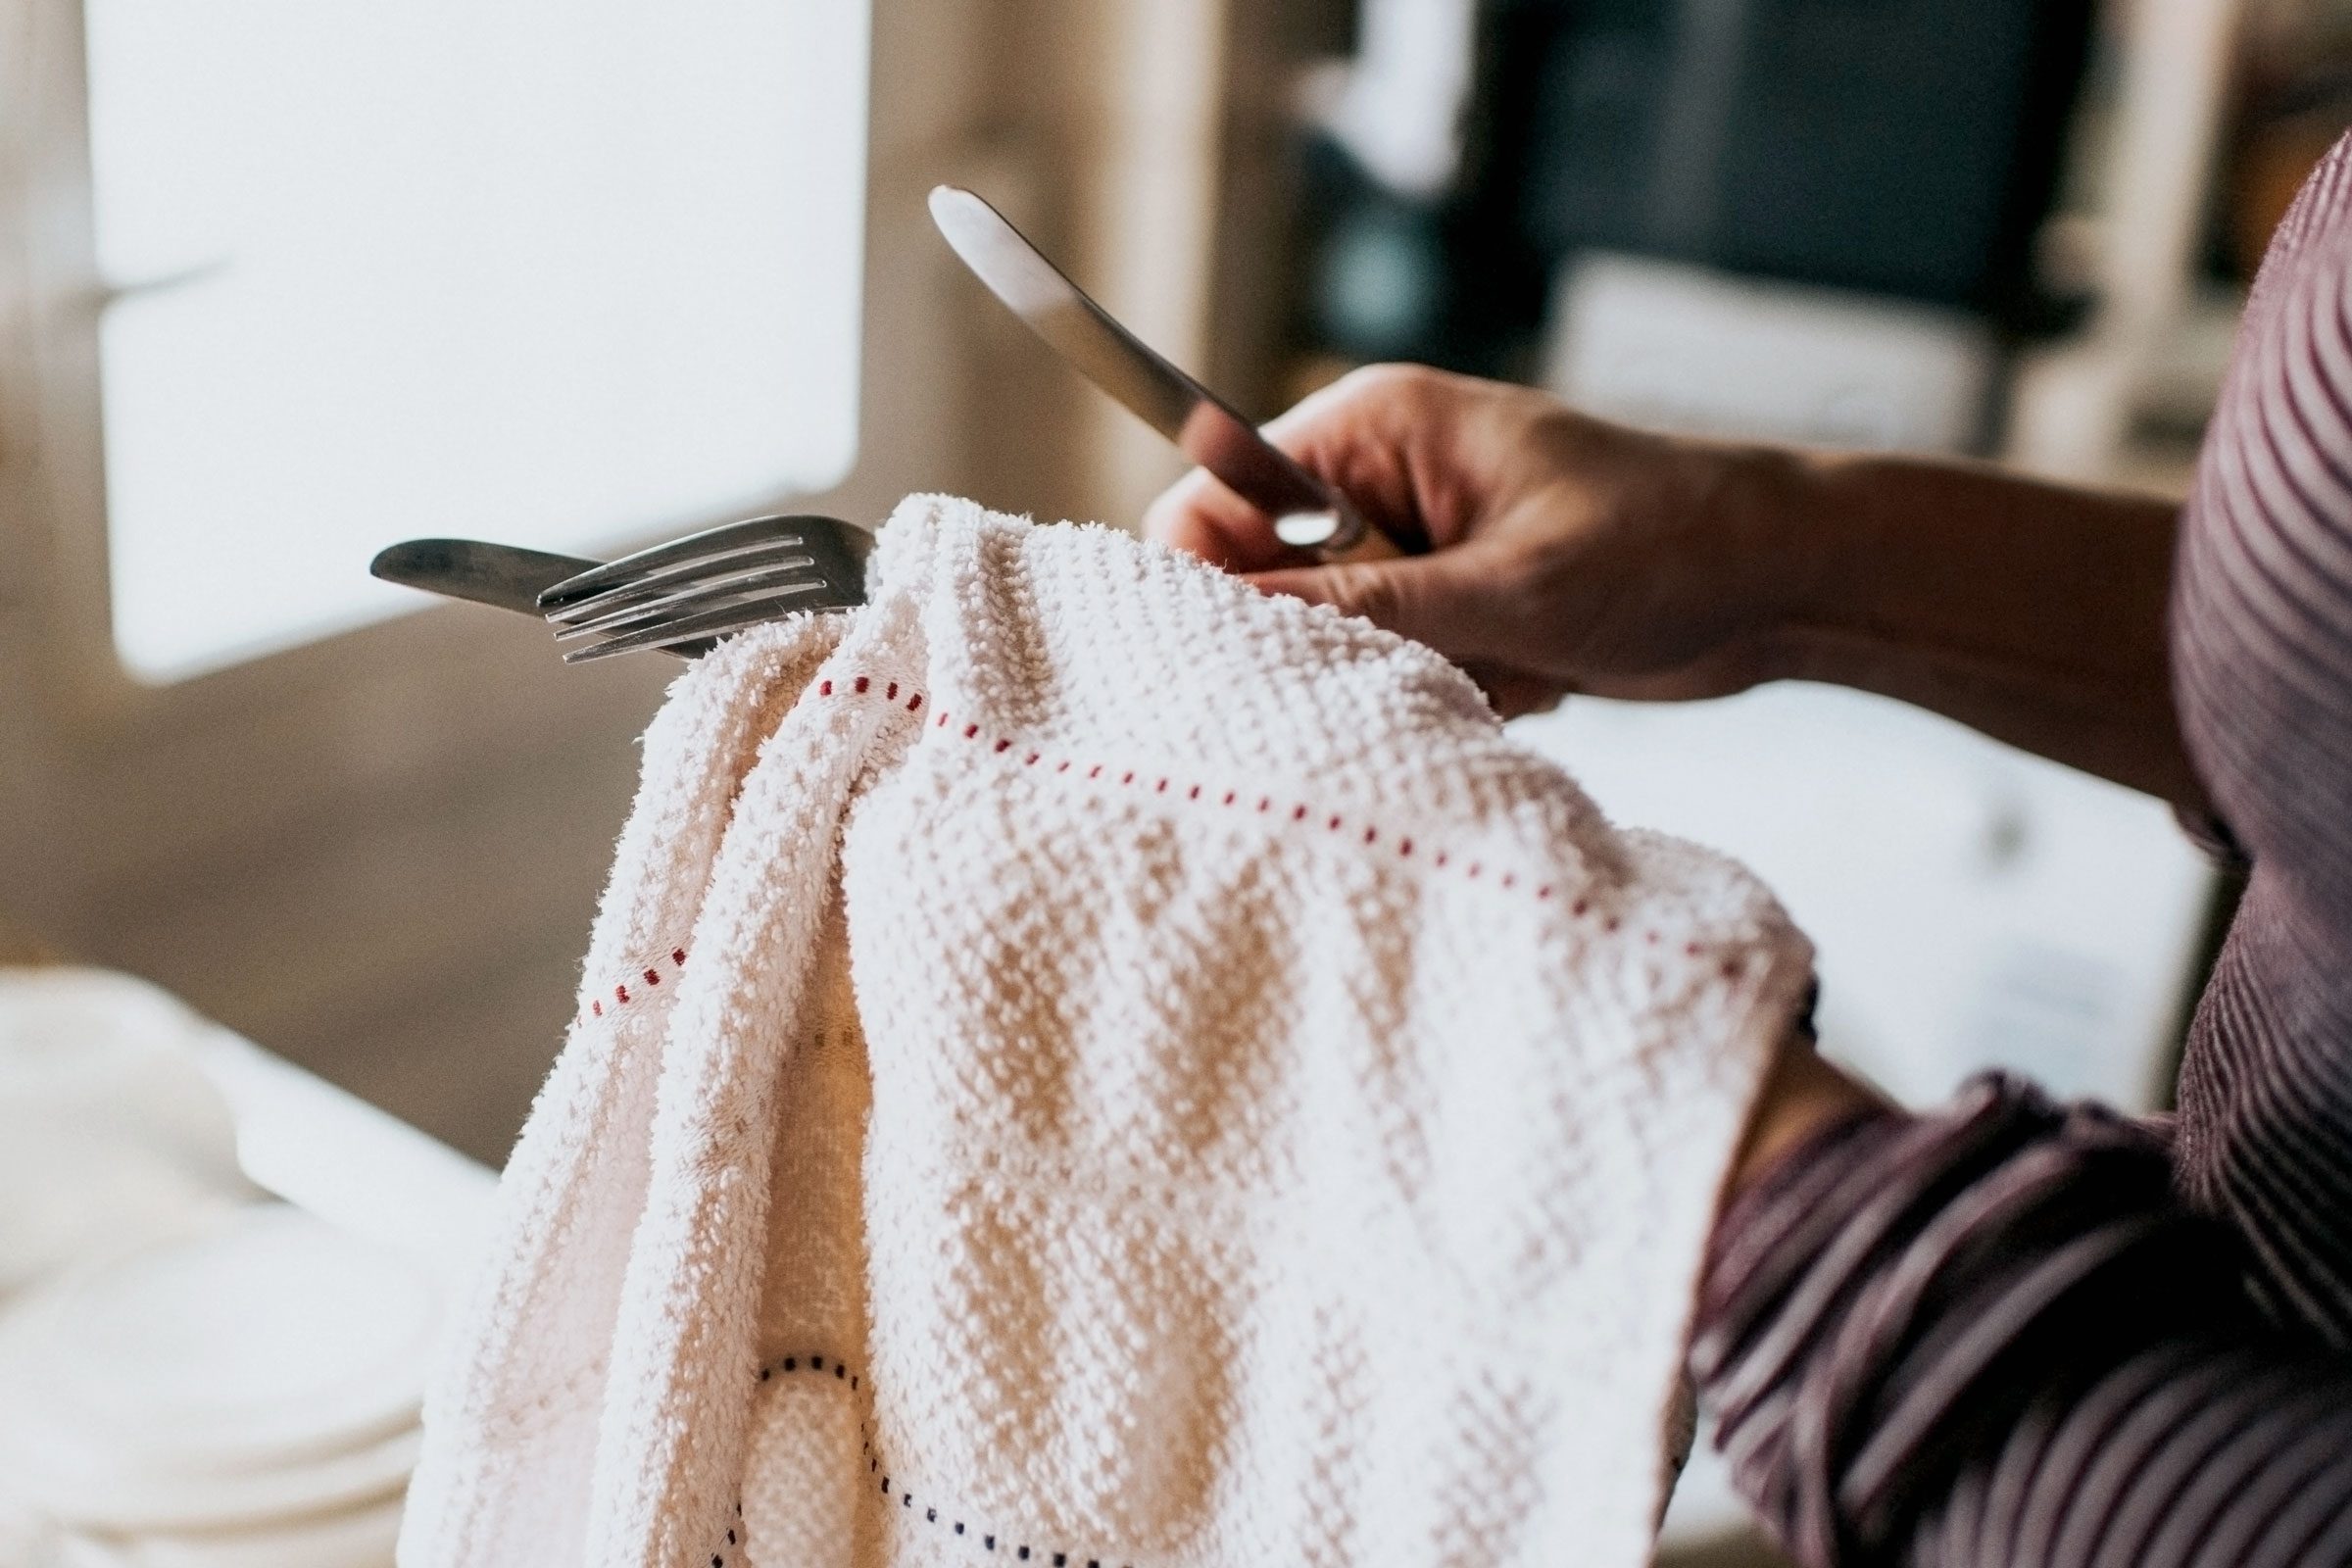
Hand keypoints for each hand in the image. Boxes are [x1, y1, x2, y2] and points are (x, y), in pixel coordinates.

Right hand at [1143, 364, 1816, 716]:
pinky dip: (1457, 687)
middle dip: (1333, 641)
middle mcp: (1379, 481)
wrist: (1783, 581)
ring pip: (1334, 637)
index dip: (1211, 580)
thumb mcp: (1509, 585)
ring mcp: (1416, 544)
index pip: (1216, 496)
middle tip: (1422, 660)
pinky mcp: (1453, 601)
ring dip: (1409, 672)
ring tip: (1505, 662)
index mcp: (1373, 429)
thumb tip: (1234, 623)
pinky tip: (1534, 675)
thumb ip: (1364, 606)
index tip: (1249, 655)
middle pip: (1267, 580)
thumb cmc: (1667, 543)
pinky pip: (1397, 664)